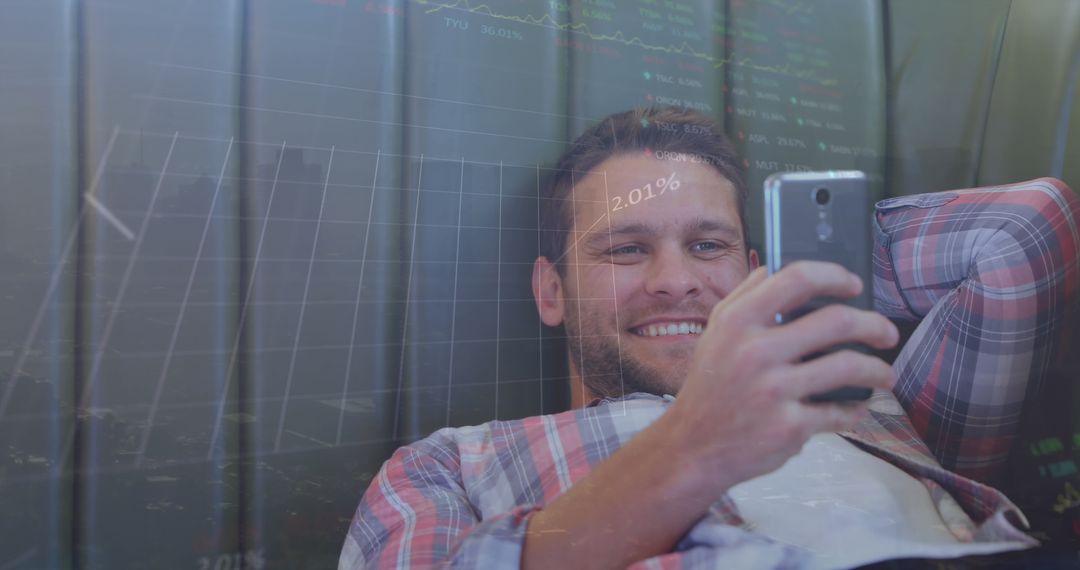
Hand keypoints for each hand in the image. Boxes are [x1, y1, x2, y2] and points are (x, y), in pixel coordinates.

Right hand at [665, 261, 899, 491]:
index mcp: (738, 322)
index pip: (797, 279)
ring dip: (878, 371)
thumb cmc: (709, 388)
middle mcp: (755, 352)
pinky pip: (838, 412)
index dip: (834, 276)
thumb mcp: (714, 335)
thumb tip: (771, 268)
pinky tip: (857, 408)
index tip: (853, 285)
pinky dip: (855, 411)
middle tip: (887, 334)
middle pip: (838, 321)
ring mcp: (774, 391)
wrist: (692, 447)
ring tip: (884, 376)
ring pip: (849, 367)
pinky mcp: (788, 427)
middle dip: (875, 325)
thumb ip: (741, 298)